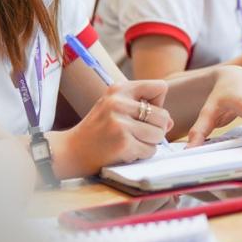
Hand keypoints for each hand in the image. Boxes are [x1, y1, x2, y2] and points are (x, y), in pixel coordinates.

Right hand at [55, 80, 171, 176]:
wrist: (71, 151)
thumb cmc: (97, 129)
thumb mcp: (115, 108)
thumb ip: (144, 109)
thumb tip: (170, 122)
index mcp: (119, 88)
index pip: (160, 87)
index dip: (158, 103)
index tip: (144, 114)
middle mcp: (119, 102)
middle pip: (163, 115)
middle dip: (156, 129)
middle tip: (139, 134)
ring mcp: (121, 123)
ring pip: (159, 134)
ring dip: (150, 143)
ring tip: (131, 142)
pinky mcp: (123, 143)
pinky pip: (150, 150)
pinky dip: (142, 154)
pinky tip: (126, 151)